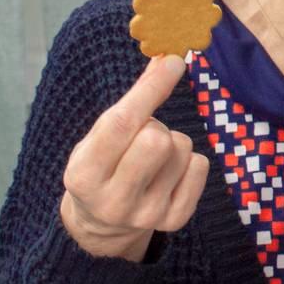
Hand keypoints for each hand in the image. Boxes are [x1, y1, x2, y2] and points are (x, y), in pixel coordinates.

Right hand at [60, 54, 209, 262]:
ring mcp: (146, 215)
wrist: (101, 223)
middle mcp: (113, 201)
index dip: (150, 89)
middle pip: (158, 138)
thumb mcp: (99, 136)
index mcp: (83, 176)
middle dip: (155, 126)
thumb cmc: (102, 166)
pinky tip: (168, 173)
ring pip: (182, 148)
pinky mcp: (174, 220)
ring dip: (172, 143)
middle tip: (143, 136)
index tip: (173, 62)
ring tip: (152, 159)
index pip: (121, 124)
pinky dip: (189, 161)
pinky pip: (200, 166)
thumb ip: (131, 101)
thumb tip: (165, 59)